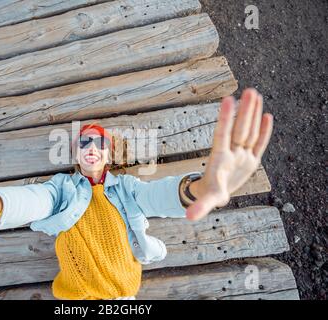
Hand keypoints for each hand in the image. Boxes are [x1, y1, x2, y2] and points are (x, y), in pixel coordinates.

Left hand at [185, 88, 272, 220]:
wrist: (214, 193)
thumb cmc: (209, 194)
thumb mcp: (206, 200)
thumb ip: (200, 206)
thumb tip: (188, 217)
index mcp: (220, 159)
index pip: (223, 134)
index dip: (225, 118)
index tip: (228, 100)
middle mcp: (232, 153)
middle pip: (239, 129)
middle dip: (244, 111)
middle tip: (248, 90)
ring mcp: (241, 155)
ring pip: (249, 131)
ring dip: (252, 114)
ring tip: (254, 94)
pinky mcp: (251, 160)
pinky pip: (259, 143)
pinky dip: (264, 131)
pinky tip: (267, 115)